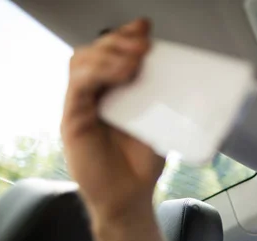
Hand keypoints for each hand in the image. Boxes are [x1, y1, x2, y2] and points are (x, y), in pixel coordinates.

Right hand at [61, 19, 164, 221]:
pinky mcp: (72, 121)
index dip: (125, 36)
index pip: (110, 53)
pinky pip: (78, 87)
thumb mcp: (157, 123)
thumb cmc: (140, 163)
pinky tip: (121, 74)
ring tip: (135, 58)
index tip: (146, 28)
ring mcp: (80, 106)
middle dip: (119, 41)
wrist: (129, 197)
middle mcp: (93, 94)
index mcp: (111, 91)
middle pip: (94, 52)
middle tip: (144, 43)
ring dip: (109, 53)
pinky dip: (97, 74)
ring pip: (82, 62)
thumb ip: (161, 99)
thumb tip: (184, 75)